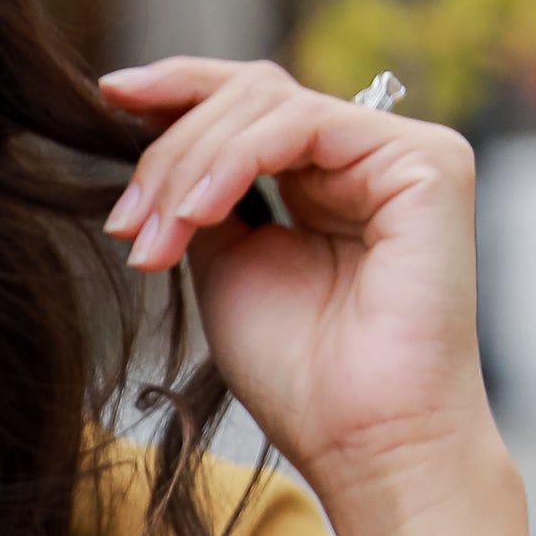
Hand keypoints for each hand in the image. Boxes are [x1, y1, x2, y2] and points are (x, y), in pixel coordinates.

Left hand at [99, 57, 495, 513]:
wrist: (363, 442)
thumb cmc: (302, 380)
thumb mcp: (226, 270)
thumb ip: (203, 200)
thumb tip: (150, 141)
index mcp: (328, 179)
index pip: (248, 105)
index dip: (178, 92)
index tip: (107, 96)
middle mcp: (369, 156)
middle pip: (250, 94)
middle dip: (170, 152)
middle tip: (127, 225)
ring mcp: (404, 154)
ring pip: (268, 103)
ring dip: (190, 165)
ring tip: (154, 238)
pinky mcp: (427, 162)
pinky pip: (305, 123)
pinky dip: (235, 159)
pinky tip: (197, 212)